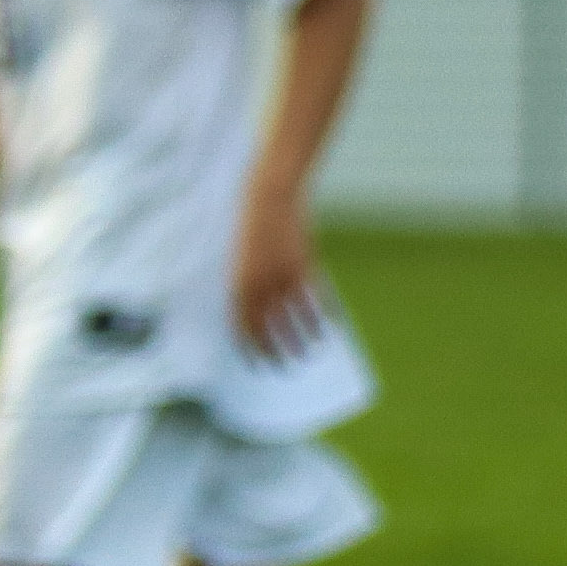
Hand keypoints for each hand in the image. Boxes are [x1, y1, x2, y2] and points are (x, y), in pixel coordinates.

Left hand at [232, 175, 325, 356]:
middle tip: (283, 367)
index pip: (241, 326)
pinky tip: (329, 327)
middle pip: (266, 328)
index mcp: (238, 284)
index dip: (249, 348)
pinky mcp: (301, 267)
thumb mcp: (244, 260)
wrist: (269, 197)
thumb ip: (250, 286)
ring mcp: (280, 277)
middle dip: (274, 351)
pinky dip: (321, 315)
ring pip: (292, 319)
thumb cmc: (253, 227)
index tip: (256, 365)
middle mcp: (257, 285)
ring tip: (306, 354)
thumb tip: (262, 314)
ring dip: (299, 339)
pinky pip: (314, 299)